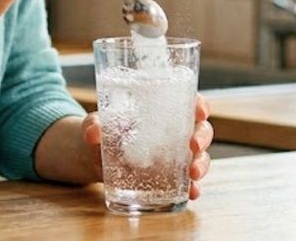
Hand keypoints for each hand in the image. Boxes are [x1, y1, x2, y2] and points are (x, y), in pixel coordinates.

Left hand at [81, 94, 213, 199]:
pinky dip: (192, 187)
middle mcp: (176, 131)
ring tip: (193, 175)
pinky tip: (192, 193)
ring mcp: (176, 155)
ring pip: (200, 156)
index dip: (200, 105)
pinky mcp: (171, 177)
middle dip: (202, 137)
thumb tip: (93, 132)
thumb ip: (94, 124)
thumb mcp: (96, 123)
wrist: (96, 158)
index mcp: (163, 109)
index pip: (189, 102)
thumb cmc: (103, 131)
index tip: (199, 111)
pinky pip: (188, 182)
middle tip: (194, 146)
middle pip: (201, 129)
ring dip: (201, 164)